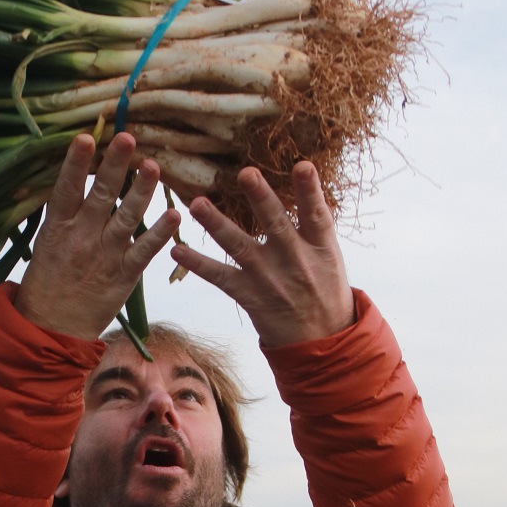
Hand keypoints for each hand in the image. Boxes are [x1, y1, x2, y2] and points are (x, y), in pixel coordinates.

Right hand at [15, 133, 179, 340]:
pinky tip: (175, 215)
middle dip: (115, 165)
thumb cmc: (47, 283)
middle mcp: (81, 237)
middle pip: (100, 195)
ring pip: (126, 217)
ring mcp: (104, 255)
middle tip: (128, 137)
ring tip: (153, 166)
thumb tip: (74, 179)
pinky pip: (144, 251)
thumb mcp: (45, 244)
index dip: (75, 163)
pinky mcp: (123, 275)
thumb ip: (63, 215)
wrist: (52, 328)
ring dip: (142, 191)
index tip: (87, 137)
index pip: (66, 189)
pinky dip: (160, 234)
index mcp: (57, 228)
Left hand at [170, 162, 353, 347]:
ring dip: (216, 224)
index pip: (317, 214)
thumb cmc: (325, 288)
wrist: (321, 340)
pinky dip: (197, 264)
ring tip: (196, 204)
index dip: (310, 190)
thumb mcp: (330, 256)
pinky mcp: (249, 295)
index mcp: (320, 247)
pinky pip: (219, 277)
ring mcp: (268, 278)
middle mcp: (294, 259)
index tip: (303, 165)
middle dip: (261, 198)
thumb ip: (315, 224)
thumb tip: (306, 182)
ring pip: (240, 246)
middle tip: (246, 173)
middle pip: (276, 224)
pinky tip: (176, 250)